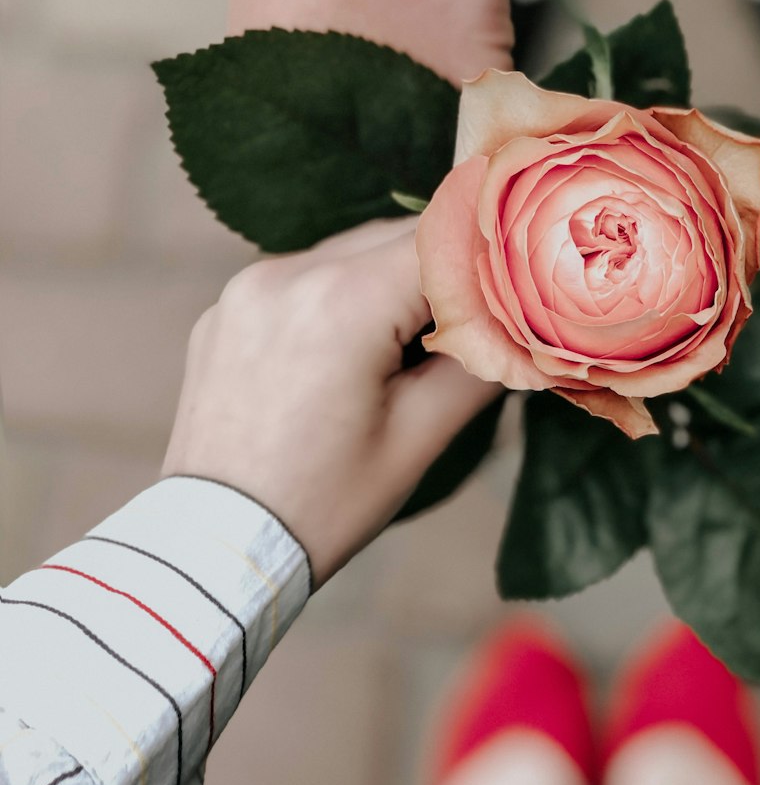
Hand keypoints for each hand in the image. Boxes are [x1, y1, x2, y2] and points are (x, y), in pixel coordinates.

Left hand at [161, 220, 499, 586]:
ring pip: (348, 253)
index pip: (442, 241)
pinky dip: (335, 298)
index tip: (514, 289)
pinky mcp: (225, 308)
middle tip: (466, 329)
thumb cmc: (324, 502)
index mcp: (344, 303)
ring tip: (400, 351)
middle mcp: (289, 274)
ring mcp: (248, 286)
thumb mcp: (418, 437)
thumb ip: (478, 364)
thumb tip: (517, 321)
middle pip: (394, 238)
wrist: (215, 547)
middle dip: (438, 274)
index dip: (486, 263)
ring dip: (386, 283)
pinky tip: (343, 355)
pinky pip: (301, 278)